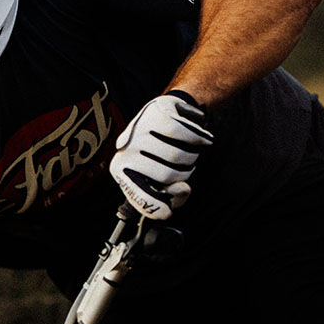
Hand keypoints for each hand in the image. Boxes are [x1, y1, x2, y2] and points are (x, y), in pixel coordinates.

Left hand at [109, 90, 212, 219]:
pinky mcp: (156, 113)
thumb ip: (174, 195)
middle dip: (184, 175)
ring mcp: (139, 130)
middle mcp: (126, 150)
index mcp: (121, 169)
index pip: (141, 196)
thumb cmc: (163, 153)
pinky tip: (202, 139)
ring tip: (190, 152)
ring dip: (192, 157)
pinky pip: (184, 134)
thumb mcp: (165, 179)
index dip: (157, 207)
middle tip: (186, 168)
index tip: (169, 212)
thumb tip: (182, 189)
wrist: (167, 111)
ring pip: (177, 156)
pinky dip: (198, 138)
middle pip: (166, 176)